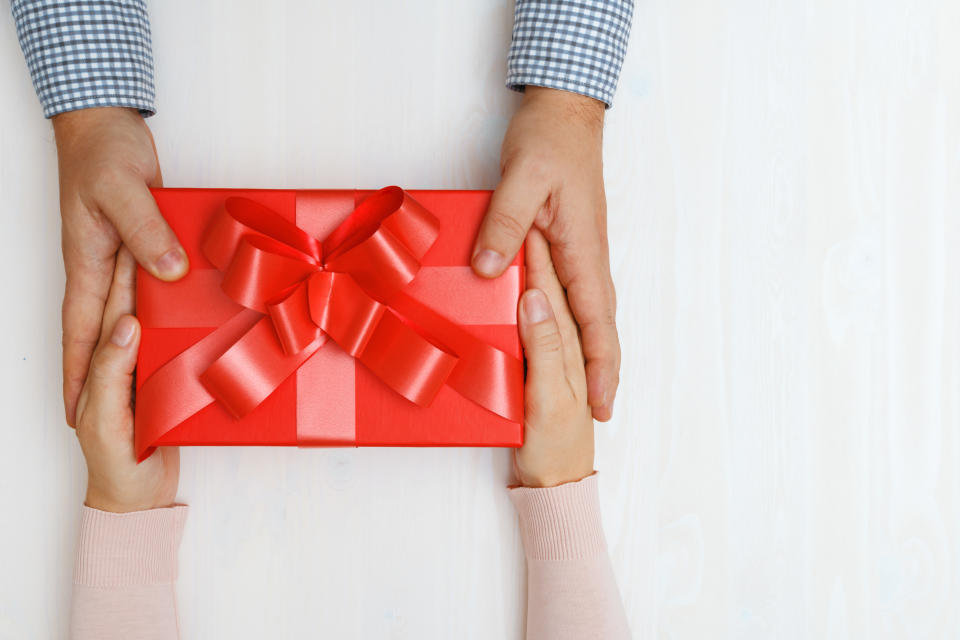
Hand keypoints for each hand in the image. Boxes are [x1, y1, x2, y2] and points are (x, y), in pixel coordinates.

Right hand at [53, 107, 187, 426]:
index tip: (74, 413)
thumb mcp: (124, 190)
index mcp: (87, 263)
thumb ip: (146, 232)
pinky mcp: (135, 246)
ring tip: (139, 388)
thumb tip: (167, 273)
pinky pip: (141, 289)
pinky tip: (169, 329)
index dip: (77, 374)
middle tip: (106, 418)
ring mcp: (116, 258)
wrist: (106, 125)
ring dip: (123, 350)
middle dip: (95, 377)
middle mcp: (98, 268)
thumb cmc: (103, 153)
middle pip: (95, 334)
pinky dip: (149, 313)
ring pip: (119, 315)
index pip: (79, 331)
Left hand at [75, 249, 179, 512]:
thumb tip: (126, 324)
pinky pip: (175, 346)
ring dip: (166, 297)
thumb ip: (111, 372)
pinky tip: (198, 308)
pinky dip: (184, 325)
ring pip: (156, 324)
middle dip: (142, 278)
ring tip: (183, 263)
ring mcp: (144, 373)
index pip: (109, 312)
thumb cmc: (114, 466)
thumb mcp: (107, 420)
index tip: (136, 244)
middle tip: (164, 241)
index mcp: (98, 367)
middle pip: (132, 310)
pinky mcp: (168, 385)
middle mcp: (120, 363)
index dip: (120, 279)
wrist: (139, 502)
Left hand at [472, 86, 618, 420]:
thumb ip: (506, 225)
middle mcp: (589, 258)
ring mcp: (583, 253)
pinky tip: (563, 338)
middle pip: (602, 326)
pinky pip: (578, 296)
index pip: (597, 321)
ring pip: (593, 314)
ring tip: (587, 389)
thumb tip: (490, 271)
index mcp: (583, 250)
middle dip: (604, 371)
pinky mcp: (571, 245)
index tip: (601, 402)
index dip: (600, 365)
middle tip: (600, 411)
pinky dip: (580, 327)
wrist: (565, 113)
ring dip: (594, 352)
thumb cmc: (550, 141)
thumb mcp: (522, 179)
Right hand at [514, 229, 593, 487]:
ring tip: (503, 254)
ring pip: (539, 307)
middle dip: (531, 263)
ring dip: (524, 282)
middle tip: (507, 229)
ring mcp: (552, 357)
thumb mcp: (549, 396)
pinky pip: (529, 328)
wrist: (556, 490)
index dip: (536, 258)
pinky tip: (505, 301)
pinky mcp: (538, 372)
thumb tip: (534, 299)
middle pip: (547, 293)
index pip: (551, 289)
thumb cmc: (557, 447)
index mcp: (573, 344)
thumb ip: (545, 345)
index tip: (519, 225)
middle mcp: (566, 344)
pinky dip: (519, 307)